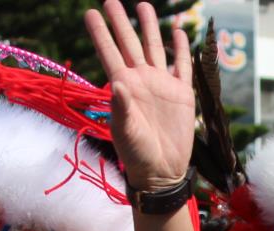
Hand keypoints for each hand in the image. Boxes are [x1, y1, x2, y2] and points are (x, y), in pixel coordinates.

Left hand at [86, 1, 194, 191]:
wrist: (162, 170)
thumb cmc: (138, 153)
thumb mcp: (125, 132)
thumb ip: (122, 108)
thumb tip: (118, 84)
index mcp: (123, 86)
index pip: (109, 53)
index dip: (101, 33)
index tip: (90, 12)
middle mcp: (141, 79)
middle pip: (129, 43)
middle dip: (121, 21)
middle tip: (111, 0)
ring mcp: (162, 84)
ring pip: (154, 48)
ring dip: (149, 27)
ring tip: (143, 5)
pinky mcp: (182, 93)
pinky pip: (182, 65)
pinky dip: (182, 48)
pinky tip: (178, 32)